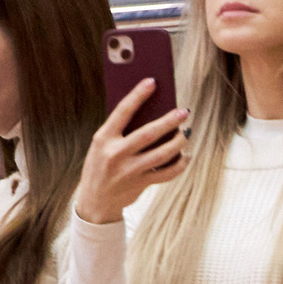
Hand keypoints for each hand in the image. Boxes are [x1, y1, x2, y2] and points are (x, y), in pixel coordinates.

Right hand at [75, 81, 189, 225]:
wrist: (95, 201)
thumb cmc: (100, 165)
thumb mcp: (102, 145)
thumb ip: (121, 131)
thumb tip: (152, 113)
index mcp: (104, 138)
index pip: (122, 112)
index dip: (138, 95)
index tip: (152, 81)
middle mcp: (116, 154)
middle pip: (148, 134)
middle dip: (169, 121)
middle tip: (184, 111)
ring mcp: (129, 171)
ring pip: (161, 154)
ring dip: (178, 142)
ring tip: (187, 132)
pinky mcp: (141, 184)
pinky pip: (166, 173)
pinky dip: (180, 164)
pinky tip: (185, 156)